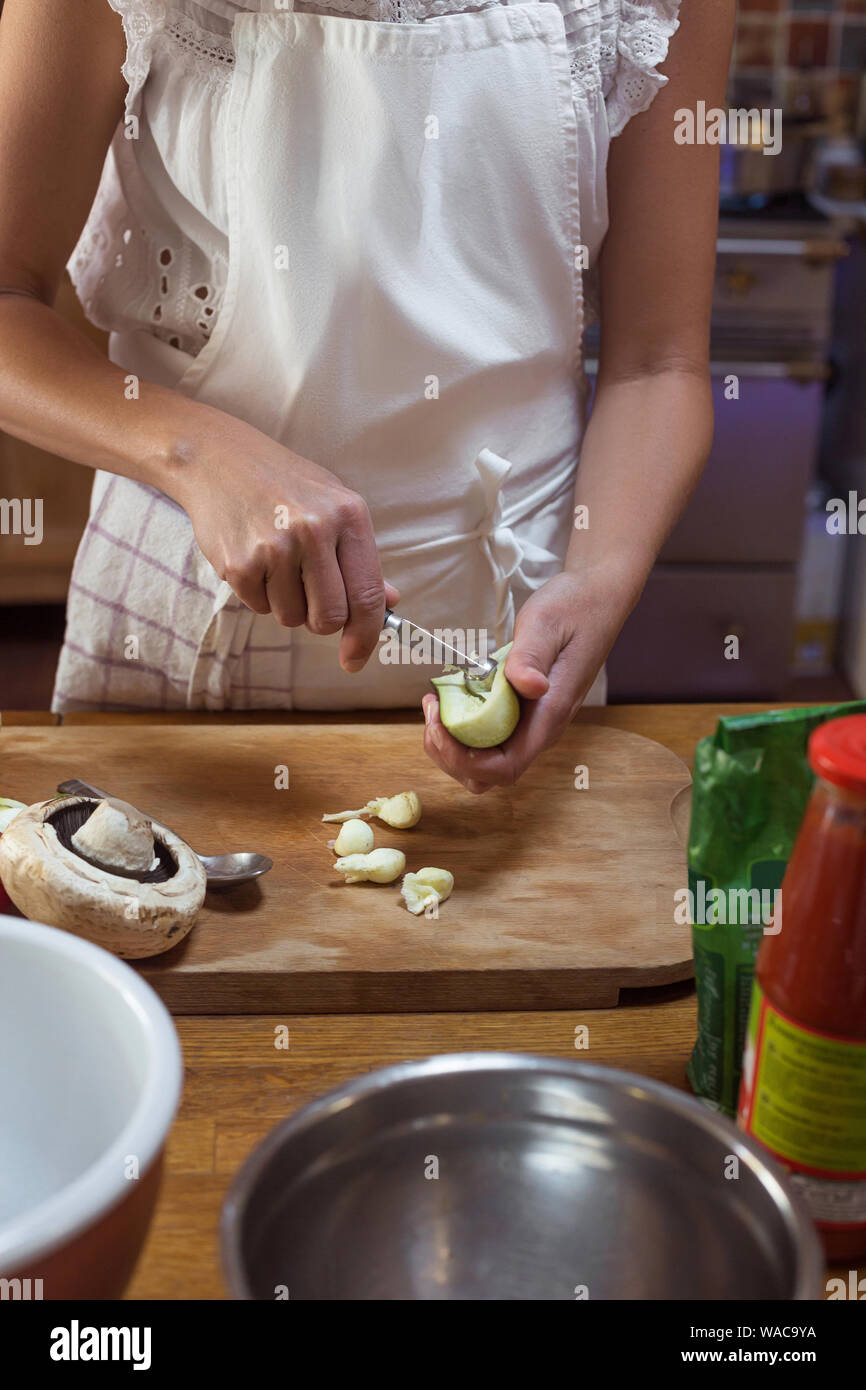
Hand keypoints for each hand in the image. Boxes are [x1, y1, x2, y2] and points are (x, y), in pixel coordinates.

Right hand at [173, 418, 396, 672]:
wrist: (218, 459)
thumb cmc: (285, 485)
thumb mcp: (333, 507)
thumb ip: (360, 558)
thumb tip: (389, 603)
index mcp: (348, 516)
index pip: (366, 594)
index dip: (366, 636)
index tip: (356, 659)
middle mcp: (314, 531)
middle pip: (330, 617)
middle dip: (321, 622)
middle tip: (310, 598)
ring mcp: (274, 548)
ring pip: (292, 617)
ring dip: (287, 603)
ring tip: (277, 563)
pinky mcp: (239, 563)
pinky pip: (259, 607)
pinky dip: (259, 594)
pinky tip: (254, 558)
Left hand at [421, 571, 625, 791]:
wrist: (596, 599)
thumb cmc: (574, 609)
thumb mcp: (546, 625)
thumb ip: (532, 657)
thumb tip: (528, 686)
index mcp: (548, 716)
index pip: (504, 768)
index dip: (464, 760)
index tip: (439, 724)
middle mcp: (540, 729)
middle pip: (488, 774)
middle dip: (450, 755)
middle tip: (432, 711)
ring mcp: (530, 723)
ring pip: (484, 761)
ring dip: (451, 744)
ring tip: (435, 705)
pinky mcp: (521, 712)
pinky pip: (486, 738)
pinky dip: (459, 728)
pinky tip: (449, 698)